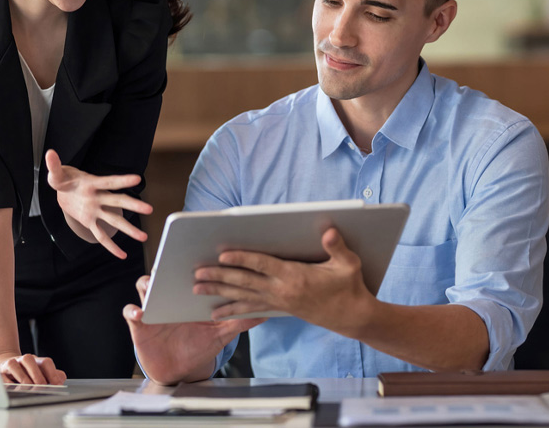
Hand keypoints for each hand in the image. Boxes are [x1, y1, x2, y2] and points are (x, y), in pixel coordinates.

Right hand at [0, 352, 65, 384]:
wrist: (6, 364)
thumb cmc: (27, 371)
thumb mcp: (41, 372)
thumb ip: (53, 375)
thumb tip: (61, 380)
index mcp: (36, 360)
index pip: (45, 362)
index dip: (52, 373)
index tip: (57, 384)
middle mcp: (23, 360)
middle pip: (29, 360)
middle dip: (36, 374)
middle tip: (42, 386)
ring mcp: (10, 364)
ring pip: (14, 365)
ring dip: (22, 377)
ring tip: (28, 388)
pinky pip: (2, 375)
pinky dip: (7, 383)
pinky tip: (13, 389)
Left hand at [44, 149, 152, 258]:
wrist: (65, 190)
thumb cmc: (64, 180)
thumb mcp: (57, 175)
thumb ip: (54, 166)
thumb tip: (49, 154)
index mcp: (91, 184)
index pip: (109, 182)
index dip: (122, 180)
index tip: (137, 178)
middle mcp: (98, 198)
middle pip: (118, 201)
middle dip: (133, 205)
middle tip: (149, 209)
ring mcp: (96, 211)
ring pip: (114, 220)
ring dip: (129, 229)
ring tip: (143, 237)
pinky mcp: (91, 222)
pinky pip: (102, 235)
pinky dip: (111, 246)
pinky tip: (121, 254)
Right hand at [123, 275, 264, 384]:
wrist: (179, 369)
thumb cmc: (199, 347)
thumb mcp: (220, 334)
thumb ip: (238, 321)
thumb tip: (265, 312)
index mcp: (188, 296)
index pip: (188, 273)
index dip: (193, 263)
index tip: (200, 253)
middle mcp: (169, 297)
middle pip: (165, 274)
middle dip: (166, 267)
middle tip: (171, 263)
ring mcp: (153, 308)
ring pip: (144, 288)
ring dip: (146, 285)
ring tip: (151, 286)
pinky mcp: (139, 325)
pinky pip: (131, 313)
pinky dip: (133, 311)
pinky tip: (140, 313)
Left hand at [193, 227, 373, 334]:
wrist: (352, 316)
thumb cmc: (350, 286)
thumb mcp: (349, 264)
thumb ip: (337, 247)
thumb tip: (330, 231)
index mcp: (295, 276)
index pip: (263, 265)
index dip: (242, 259)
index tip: (222, 254)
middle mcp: (282, 290)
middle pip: (245, 282)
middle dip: (219, 277)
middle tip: (197, 274)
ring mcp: (278, 301)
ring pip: (242, 297)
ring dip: (218, 293)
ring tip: (197, 290)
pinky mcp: (279, 308)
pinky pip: (250, 309)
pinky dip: (232, 309)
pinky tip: (216, 312)